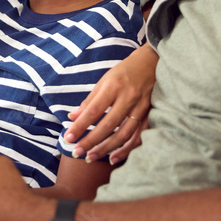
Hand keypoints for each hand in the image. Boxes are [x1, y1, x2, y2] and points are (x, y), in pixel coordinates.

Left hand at [65, 43, 157, 161]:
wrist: (152, 63)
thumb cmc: (123, 72)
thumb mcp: (104, 81)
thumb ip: (89, 100)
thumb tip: (73, 117)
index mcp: (113, 87)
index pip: (93, 110)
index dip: (80, 126)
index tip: (68, 138)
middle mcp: (128, 98)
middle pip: (108, 125)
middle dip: (91, 141)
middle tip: (77, 153)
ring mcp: (141, 107)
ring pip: (124, 134)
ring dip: (107, 148)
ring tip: (92, 157)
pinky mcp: (150, 114)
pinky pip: (138, 136)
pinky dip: (127, 149)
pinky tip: (114, 157)